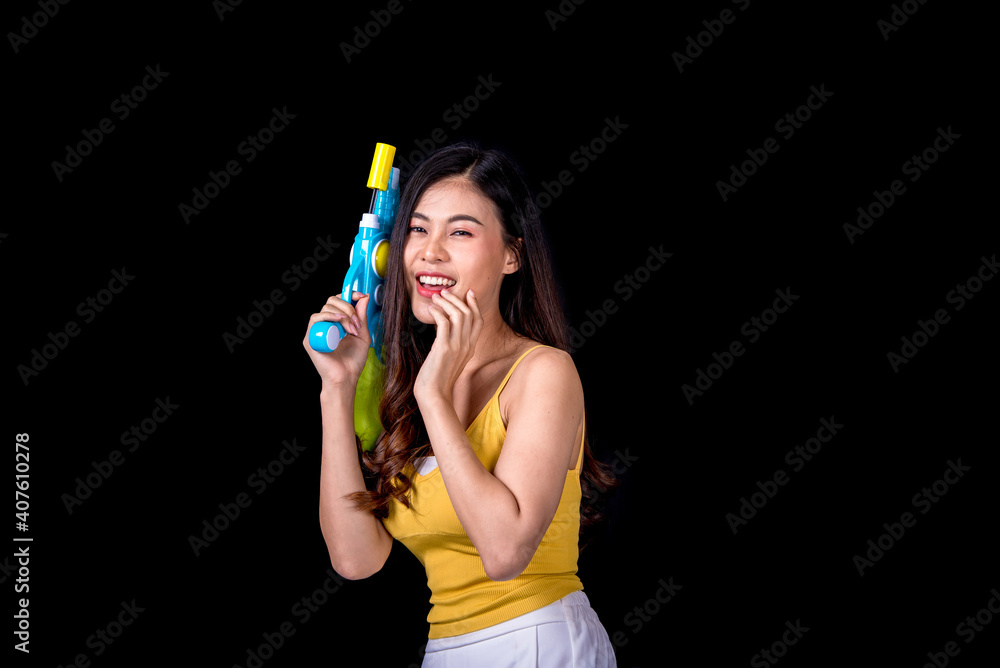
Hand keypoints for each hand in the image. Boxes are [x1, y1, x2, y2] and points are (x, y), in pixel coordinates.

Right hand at [302, 293, 371, 388]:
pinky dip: (328, 316)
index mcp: (336, 322)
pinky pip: (315, 319)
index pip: (338, 300)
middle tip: (357, 323)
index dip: (349, 295)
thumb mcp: (362, 335)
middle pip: (332, 301)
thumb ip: (362, 316)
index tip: (361, 297)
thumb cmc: (353, 361)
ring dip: (343, 315)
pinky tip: (338, 321)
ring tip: (352, 330)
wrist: (346, 378)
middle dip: (348, 308)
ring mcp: (317, 330)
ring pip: (326, 308)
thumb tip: (363, 297)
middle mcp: (325, 324)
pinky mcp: (310, 338)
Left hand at [414, 289, 483, 404]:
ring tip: (435, 297)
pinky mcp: (443, 348)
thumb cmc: (438, 380)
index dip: (475, 305)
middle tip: (445, 292)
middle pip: (469, 314)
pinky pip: (444, 322)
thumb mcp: (450, 360)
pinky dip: (437, 312)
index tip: (468, 293)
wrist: (434, 396)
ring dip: (447, 302)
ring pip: (458, 315)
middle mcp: (467, 346)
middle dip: (457, 299)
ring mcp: (457, 347)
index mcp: (470, 348)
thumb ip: (452, 345)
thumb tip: (444, 329)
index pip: (479, 321)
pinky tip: (430, 309)